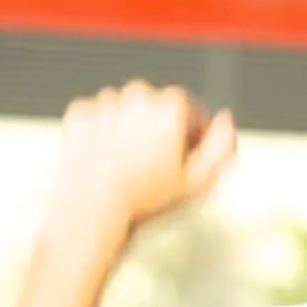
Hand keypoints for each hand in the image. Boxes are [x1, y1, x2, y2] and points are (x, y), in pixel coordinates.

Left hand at [46, 81, 237, 230]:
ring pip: (126, 111)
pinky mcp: (80, 112)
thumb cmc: (142, 201)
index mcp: (171, 105)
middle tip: (154, 165)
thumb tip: (226, 122)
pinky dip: (101, 133)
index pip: (190, 111)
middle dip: (158, 130)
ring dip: (129, 131)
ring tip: (127, 166)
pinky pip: (97, 118)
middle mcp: (139, 94)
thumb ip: (221, 147)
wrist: (91, 212)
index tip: (182, 159)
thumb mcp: (198, 182)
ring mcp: (106, 102)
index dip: (190, 138)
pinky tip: (105, 159)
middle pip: (156, 107)